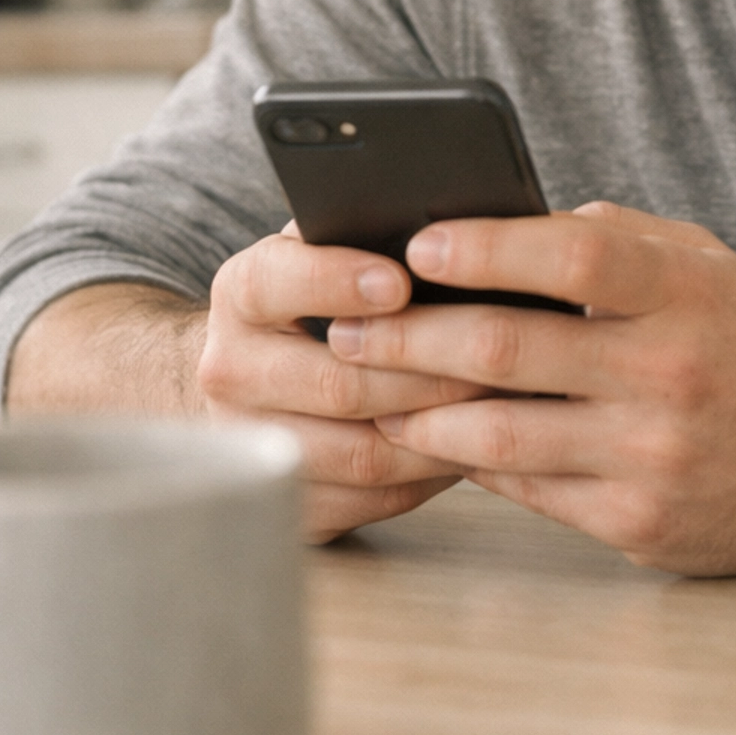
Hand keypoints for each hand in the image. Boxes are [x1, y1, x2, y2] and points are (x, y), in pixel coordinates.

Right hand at [198, 225, 488, 543]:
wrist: (255, 378)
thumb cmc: (319, 301)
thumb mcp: (327, 251)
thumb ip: (370, 238)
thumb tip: (457, 233)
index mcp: (243, 292)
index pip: (279, 281)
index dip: (338, 281)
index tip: (399, 282)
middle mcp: (233, 370)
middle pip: (338, 384)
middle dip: (428, 373)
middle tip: (497, 356)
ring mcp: (255, 445)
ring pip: (362, 454)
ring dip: (441, 432)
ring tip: (502, 405)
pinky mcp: (289, 502)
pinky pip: (373, 500)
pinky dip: (432, 473)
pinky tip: (475, 445)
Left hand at [349, 204, 735, 574]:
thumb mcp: (705, 266)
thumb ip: (613, 239)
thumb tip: (497, 223)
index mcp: (685, 294)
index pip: (570, 255)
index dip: (482, 246)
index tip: (414, 243)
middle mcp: (670, 374)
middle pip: (507, 347)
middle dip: (407, 335)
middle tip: (347, 326)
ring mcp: (653, 456)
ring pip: (497, 433)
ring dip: (415, 411)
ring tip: (365, 389)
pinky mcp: (638, 525)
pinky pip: (525, 488)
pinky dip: (467, 460)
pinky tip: (430, 438)